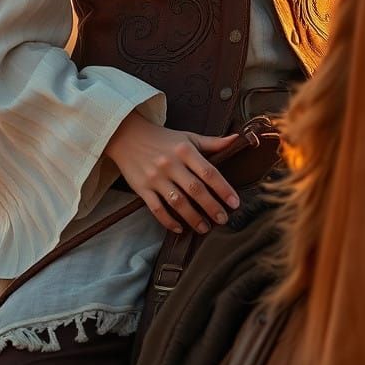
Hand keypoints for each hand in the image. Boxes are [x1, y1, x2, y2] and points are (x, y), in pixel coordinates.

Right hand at [105, 111, 240, 233]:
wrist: (127, 135)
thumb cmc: (163, 138)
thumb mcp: (188, 137)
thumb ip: (212, 142)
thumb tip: (237, 139)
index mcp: (185, 150)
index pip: (209, 172)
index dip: (223, 189)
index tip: (234, 203)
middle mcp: (171, 164)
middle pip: (195, 190)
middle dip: (211, 207)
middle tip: (223, 220)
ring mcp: (155, 177)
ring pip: (177, 202)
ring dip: (193, 218)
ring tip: (205, 228)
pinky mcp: (142, 188)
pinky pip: (156, 209)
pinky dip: (168, 221)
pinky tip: (180, 228)